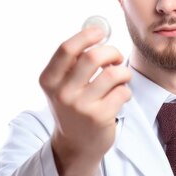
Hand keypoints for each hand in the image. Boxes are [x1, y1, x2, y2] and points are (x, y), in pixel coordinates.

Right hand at [39, 26, 130, 175]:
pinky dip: (125, 90)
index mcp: (49, 80)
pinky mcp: (100, 117)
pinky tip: (119, 97)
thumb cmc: (73, 107)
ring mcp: (81, 106)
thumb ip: (73, 61)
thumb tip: (96, 29)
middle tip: (116, 57)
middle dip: (111, 52)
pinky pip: (122, 91)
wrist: (75, 146)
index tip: (100, 31)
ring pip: (113, 74)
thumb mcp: (62, 85)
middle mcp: (62, 93)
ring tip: (121, 77)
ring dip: (123, 72)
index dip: (87, 35)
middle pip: (93, 57)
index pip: (67, 49)